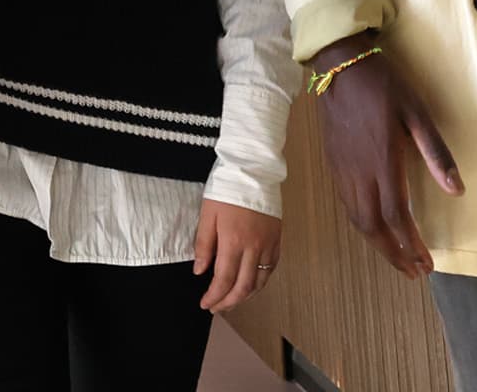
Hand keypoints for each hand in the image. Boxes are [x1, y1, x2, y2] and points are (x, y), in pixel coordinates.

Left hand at [192, 199, 280, 313]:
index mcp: (233, 241)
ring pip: (259, 281)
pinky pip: (271, 268)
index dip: (214, 296)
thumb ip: (204, 245)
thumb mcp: (207, 214)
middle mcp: (254, 247)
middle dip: (229, 302)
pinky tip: (250, 284)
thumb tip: (200, 271)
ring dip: (245, 296)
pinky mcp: (277, 239)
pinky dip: (260, 281)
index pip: (224, 280)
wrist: (253, 170)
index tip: (205, 304)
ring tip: (232, 301)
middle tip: (217, 308)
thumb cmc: (227, 188)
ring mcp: (268, 244)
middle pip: (243, 287)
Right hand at [312, 36, 461, 279]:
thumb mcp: (417, 113)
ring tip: (396, 258)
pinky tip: (373, 227)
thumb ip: (435, 153)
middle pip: (372, 227)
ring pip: (356, 218)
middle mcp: (359, 171)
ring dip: (377, 245)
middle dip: (394, 254)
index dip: (411, 244)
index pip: (396, 216)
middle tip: (413, 272)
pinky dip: (361, 225)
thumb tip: (457, 190)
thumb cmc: (383, 85)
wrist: (338, 65)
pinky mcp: (333, 163)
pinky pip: (346, 204)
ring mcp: (342, 168)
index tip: (427, 264)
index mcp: (383, 160)